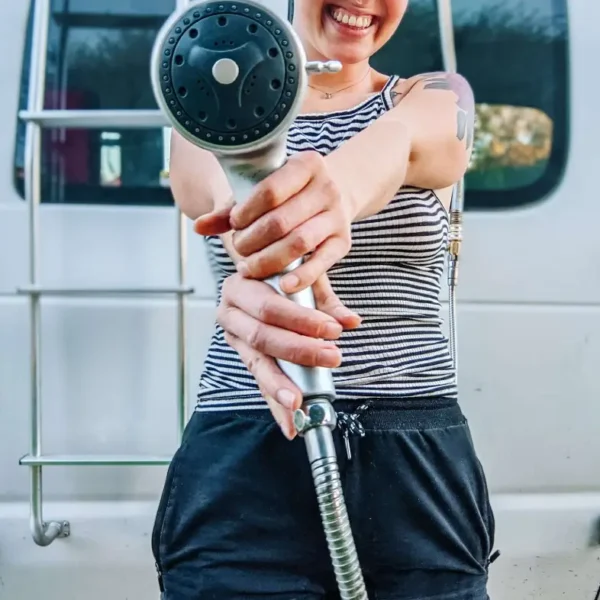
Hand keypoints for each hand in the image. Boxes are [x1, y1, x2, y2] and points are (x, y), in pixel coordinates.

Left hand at [194, 151, 354, 294]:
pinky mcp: (343, 242)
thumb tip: (199, 226)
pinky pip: (322, 263)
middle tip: (239, 249)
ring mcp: (337, 216)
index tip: (235, 223)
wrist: (335, 192)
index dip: (247, 212)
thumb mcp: (262, 191)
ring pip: (299, 243)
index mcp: (307, 164)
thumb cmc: (290, 193)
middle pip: (281, 221)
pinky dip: (301, 276)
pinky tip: (283, 284)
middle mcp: (327, 188)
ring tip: (250, 267)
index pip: (270, 190)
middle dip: (253, 241)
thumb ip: (231, 209)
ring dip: (269, 260)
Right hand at [217, 272, 360, 439]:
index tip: (332, 329)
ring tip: (301, 402)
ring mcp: (234, 338)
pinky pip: (259, 382)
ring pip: (255, 364)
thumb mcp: (302, 278)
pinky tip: (290, 423)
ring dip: (281, 384)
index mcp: (240, 287)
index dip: (300, 320)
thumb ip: (327, 300)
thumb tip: (351, 321)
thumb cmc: (281, 275)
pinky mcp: (243, 358)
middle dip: (298, 351)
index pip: (269, 307)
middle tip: (331, 356)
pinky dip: (275, 404)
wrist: (257, 274)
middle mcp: (230, 313)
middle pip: (261, 337)